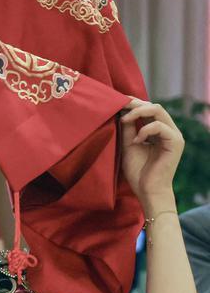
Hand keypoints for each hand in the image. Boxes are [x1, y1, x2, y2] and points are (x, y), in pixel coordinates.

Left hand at [119, 97, 183, 211]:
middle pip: (154, 106)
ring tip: (124, 120)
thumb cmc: (138, 171)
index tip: (117, 102)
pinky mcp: (175, 142)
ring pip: (158, 110)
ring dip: (138, 112)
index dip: (133, 104)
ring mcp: (173, 135)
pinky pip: (160, 126)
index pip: (148, 109)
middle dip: (135, 104)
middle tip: (119, 106)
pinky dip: (145, 130)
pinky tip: (136, 140)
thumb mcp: (128, 145)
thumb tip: (122, 111)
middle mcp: (168, 130)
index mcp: (158, 130)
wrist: (147, 190)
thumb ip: (128, 128)